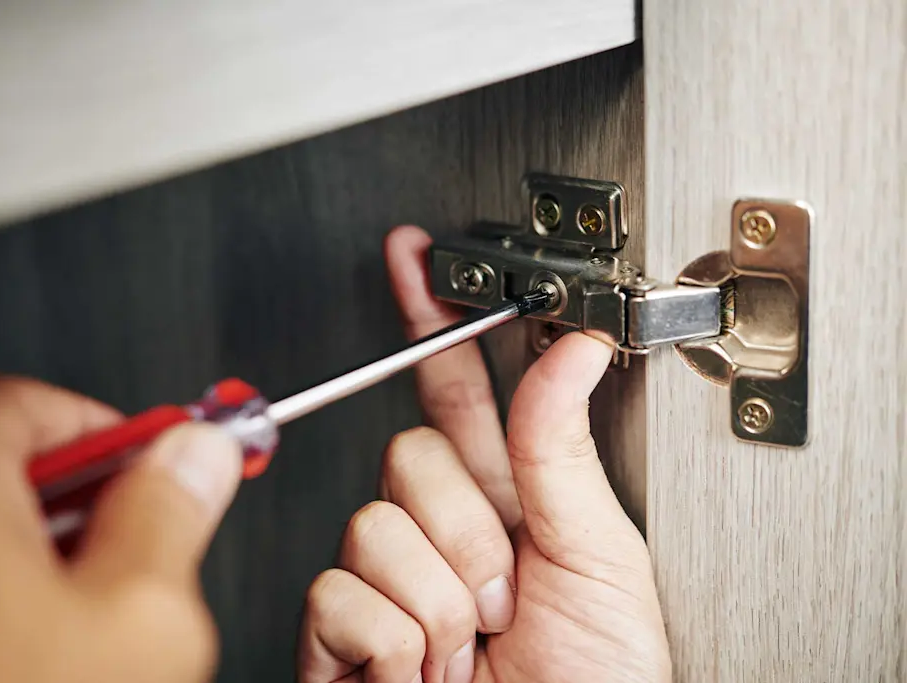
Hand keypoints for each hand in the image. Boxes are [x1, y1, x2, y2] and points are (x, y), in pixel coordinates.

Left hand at [0, 377, 242, 682]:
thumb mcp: (142, 615)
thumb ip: (173, 510)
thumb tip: (194, 456)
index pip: (34, 403)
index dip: (115, 429)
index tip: (161, 459)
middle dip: (84, 498)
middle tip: (141, 541)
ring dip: (40, 551)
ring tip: (88, 620)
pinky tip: (32, 647)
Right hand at [298, 226, 670, 682]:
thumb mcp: (599, 560)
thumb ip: (562, 451)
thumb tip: (571, 348)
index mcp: (507, 501)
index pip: (455, 390)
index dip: (434, 319)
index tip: (416, 256)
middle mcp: (440, 531)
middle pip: (410, 454)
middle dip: (469, 530)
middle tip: (506, 593)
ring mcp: (388, 582)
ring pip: (376, 525)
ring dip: (443, 600)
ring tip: (474, 648)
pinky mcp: (342, 636)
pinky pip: (341, 595)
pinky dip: (397, 646)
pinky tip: (422, 675)